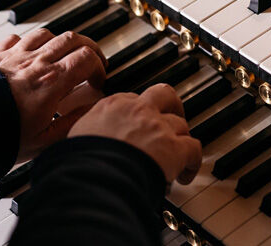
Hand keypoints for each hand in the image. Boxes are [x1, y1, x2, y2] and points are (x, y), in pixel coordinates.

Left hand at [0, 29, 106, 161]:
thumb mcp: (44, 141)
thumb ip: (72, 124)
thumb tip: (90, 112)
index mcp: (52, 81)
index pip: (87, 58)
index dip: (99, 67)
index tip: (97, 81)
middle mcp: (36, 62)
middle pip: (72, 39)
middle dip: (87, 48)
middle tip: (90, 63)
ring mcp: (15, 56)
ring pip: (47, 33)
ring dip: (60, 42)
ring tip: (62, 56)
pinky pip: (17, 37)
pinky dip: (29, 42)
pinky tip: (29, 54)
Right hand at [68, 84, 201, 183]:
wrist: (96, 173)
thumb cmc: (83, 160)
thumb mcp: (76, 135)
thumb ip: (86, 132)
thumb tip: (79, 143)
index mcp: (113, 105)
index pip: (132, 99)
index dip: (139, 111)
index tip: (138, 121)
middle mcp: (138, 110)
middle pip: (164, 95)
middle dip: (171, 105)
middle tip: (171, 117)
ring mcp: (158, 127)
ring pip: (180, 123)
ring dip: (180, 138)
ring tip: (177, 154)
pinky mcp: (174, 147)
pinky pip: (194, 149)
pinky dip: (193, 162)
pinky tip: (186, 174)